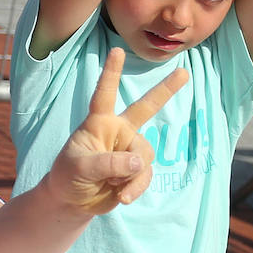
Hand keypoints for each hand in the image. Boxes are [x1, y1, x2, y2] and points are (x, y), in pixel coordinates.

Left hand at [49, 48, 189, 213]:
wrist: (73, 202)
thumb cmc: (68, 177)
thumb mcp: (80, 168)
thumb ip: (109, 163)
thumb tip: (140, 162)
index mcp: (98, 123)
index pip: (105, 94)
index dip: (111, 73)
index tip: (118, 50)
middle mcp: (118, 131)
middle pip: (145, 108)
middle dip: (165, 90)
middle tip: (183, 73)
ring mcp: (129, 150)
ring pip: (145, 155)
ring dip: (132, 176)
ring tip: (114, 187)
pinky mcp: (136, 170)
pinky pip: (146, 175)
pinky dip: (136, 188)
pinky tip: (122, 197)